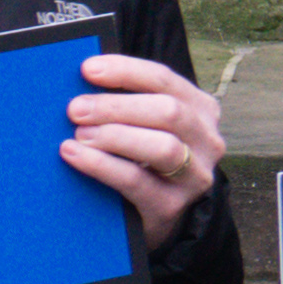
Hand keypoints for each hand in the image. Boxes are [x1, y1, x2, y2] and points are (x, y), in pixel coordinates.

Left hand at [66, 52, 225, 241]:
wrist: (153, 213)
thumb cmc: (143, 159)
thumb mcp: (146, 125)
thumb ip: (127, 102)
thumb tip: (83, 80)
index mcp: (201, 110)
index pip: (165, 80)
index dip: (125, 71)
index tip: (87, 69)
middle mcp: (207, 140)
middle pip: (168, 111)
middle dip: (116, 106)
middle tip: (76, 109)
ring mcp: (194, 176)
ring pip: (162, 147)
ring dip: (115, 136)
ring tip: (79, 134)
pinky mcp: (172, 205)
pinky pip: (136, 181)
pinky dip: (101, 165)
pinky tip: (75, 155)